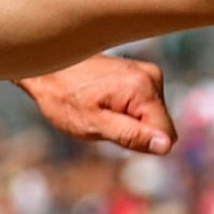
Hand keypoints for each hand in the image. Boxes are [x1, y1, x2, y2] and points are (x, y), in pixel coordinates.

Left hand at [17, 56, 173, 154]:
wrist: (47, 68)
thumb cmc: (64, 97)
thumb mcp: (94, 124)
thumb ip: (132, 136)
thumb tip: (166, 146)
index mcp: (144, 89)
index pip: (166, 135)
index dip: (141, 142)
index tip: (114, 132)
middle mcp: (152, 76)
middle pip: (159, 125)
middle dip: (134, 131)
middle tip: (103, 121)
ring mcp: (146, 72)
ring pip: (151, 116)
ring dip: (128, 120)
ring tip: (99, 108)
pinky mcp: (139, 73)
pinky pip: (143, 105)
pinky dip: (125, 109)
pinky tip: (103, 100)